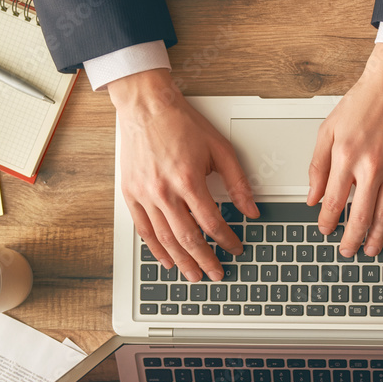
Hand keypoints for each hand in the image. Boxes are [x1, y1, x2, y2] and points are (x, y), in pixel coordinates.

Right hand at [109, 69, 258, 282]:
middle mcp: (163, 191)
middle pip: (187, 237)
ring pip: (164, 239)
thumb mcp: (220, 149)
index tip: (236, 248)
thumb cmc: (181, 124)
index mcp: (188, 180)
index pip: (212, 222)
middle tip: (217, 274)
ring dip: (181, 261)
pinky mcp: (130, 194)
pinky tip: (166, 260)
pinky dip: (155, 249)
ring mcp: (144, 194)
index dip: (227, 240)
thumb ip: (238, 182)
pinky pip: (143, 229)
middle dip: (205, 260)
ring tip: (194, 275)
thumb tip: (252, 210)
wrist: (146, 106)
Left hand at [307, 44, 382, 257]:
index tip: (325, 230)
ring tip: (371, 250)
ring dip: (377, 236)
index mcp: (347, 157)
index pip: (334, 202)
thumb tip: (313, 196)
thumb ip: (317, 166)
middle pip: (360, 215)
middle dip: (351, 239)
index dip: (328, 221)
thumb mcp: (328, 130)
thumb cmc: (363, 102)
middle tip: (347, 251)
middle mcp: (373, 165)